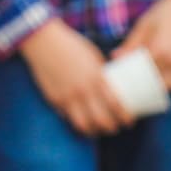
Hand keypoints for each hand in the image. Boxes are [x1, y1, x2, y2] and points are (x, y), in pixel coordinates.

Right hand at [19, 19, 132, 135]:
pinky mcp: (53, 99)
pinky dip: (76, 122)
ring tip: (97, 129)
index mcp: (96, 79)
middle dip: (111, 128)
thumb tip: (113, 88)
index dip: (125, 118)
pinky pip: (68, 118)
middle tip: (114, 128)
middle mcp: (83, 90)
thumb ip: (102, 75)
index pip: (116, 106)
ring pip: (83, 125)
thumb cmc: (71, 45)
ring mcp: (67, 96)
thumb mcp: (93, 57)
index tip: (129, 122)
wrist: (41, 39)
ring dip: (93, 131)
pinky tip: (81, 120)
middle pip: (102, 121)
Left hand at [111, 0, 170, 91]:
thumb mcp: (144, 25)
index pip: (140, 71)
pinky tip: (156, 77)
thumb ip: (131, 44)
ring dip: (155, 86)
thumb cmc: (165, 10)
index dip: (128, 74)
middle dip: (141, 84)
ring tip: (142, 82)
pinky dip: (165, 82)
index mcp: (160, 50)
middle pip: (153, 82)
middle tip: (129, 81)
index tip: (119, 73)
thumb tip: (115, 57)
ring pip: (167, 86)